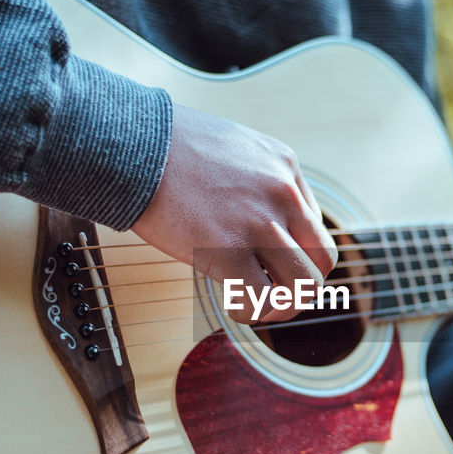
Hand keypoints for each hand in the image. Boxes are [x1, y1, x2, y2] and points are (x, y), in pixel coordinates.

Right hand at [132, 106, 336, 323]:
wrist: (130, 142)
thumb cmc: (167, 147)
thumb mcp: (234, 146)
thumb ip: (257, 179)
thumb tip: (261, 220)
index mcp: (285, 166)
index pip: (315, 227)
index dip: (296, 255)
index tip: (272, 265)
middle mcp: (282, 194)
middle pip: (322, 261)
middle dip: (301, 287)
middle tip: (273, 294)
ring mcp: (259, 222)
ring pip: (302, 286)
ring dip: (282, 306)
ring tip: (256, 303)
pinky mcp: (228, 249)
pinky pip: (260, 300)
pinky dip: (250, 311)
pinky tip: (231, 302)